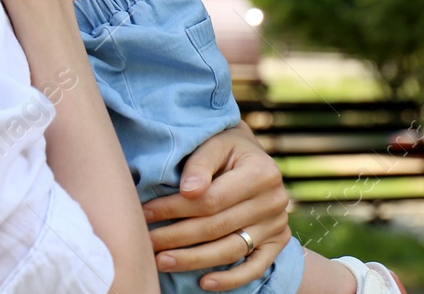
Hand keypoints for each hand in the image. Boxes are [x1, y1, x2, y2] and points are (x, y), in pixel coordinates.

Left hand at [143, 122, 292, 289]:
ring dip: (194, 260)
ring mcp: (277, 225)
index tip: (146, 213)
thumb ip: (200, 164)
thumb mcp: (215, 143)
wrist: (251, 155)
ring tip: (162, 262)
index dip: (175, 208)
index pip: (212, 200)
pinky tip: (204, 283)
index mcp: (261, 172)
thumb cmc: (226, 147)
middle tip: (148, 243)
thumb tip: (188, 191)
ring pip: (232, 250)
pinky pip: (255, 268)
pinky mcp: (277, 243)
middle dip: (178, 237)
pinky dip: (230, 279)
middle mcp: (275, 201)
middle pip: (218, 227)